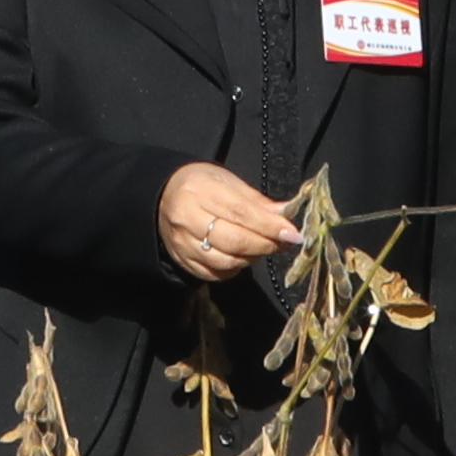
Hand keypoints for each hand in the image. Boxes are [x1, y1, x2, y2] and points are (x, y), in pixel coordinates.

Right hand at [156, 164, 297, 281]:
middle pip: (235, 240)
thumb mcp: (228, 182)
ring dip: (252, 258)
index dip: (270, 226)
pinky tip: (241, 258)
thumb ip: (257, 202)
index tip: (292, 234)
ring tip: (261, 248)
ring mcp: (182, 242)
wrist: (163, 195)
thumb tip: (286, 216)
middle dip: (265, 244)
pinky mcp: (181, 260)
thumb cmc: (201, 185)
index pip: (241, 213)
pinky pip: (214, 274)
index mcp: (200, 190)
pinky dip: (234, 269)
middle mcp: (187, 217)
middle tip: (283, 243)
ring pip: (226, 261)